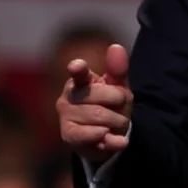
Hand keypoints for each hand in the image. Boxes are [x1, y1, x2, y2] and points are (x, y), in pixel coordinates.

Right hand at [56, 44, 132, 163]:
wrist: (108, 135)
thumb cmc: (111, 105)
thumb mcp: (119, 87)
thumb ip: (118, 69)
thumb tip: (116, 46)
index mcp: (80, 81)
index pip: (79, 73)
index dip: (78, 69)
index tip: (76, 66)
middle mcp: (68, 97)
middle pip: (98, 96)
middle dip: (118, 101)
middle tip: (120, 105)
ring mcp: (66, 117)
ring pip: (99, 117)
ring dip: (117, 120)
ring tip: (117, 122)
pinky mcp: (69, 136)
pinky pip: (93, 136)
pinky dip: (111, 140)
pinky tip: (119, 140)